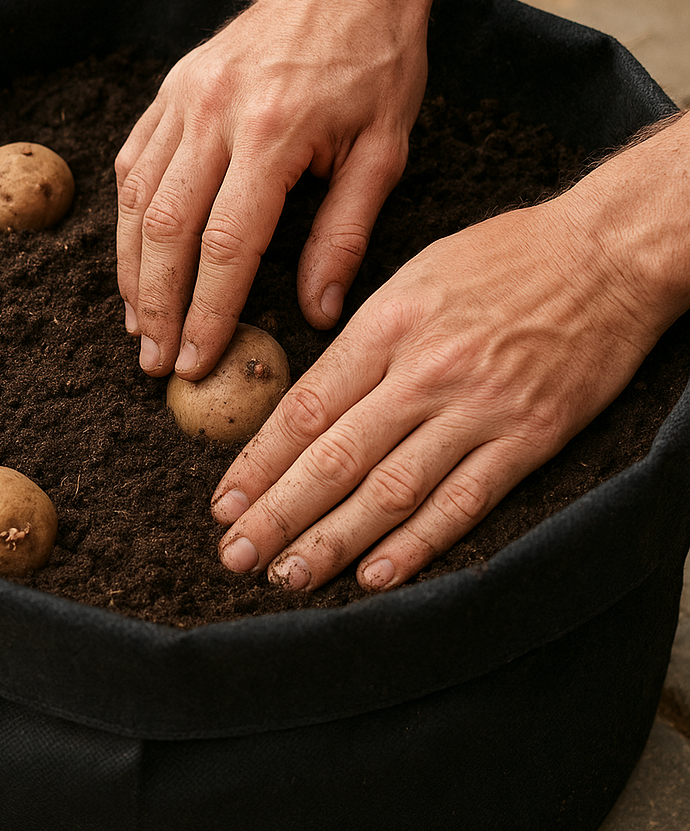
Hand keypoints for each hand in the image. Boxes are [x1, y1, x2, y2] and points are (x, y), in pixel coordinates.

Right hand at [114, 0, 428, 380]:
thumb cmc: (376, 62)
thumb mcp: (384, 151)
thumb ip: (344, 236)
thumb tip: (316, 312)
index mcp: (272, 132)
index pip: (226, 248)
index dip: (207, 313)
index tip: (197, 360)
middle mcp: (214, 113)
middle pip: (165, 230)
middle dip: (156, 306)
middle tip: (154, 360)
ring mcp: (183, 96)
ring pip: (136, 200)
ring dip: (131, 270)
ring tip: (137, 323)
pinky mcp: (170, 88)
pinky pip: (133, 161)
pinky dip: (127, 217)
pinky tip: (133, 258)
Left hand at [210, 190, 669, 591]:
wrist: (606, 255)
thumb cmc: (503, 257)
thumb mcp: (412, 276)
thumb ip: (361, 339)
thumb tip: (309, 401)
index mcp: (387, 324)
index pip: (304, 408)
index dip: (258, 462)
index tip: (224, 501)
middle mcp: (424, 372)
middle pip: (334, 458)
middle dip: (277, 514)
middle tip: (237, 553)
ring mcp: (478, 409)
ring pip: (391, 491)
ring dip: (333, 541)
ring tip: (288, 575)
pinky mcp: (529, 438)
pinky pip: (463, 503)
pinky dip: (416, 545)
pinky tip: (374, 575)